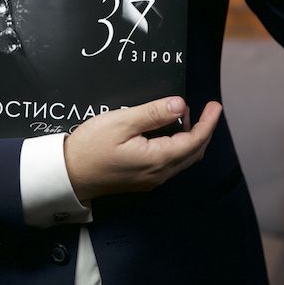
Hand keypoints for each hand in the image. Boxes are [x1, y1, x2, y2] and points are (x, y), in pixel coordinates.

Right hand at [63, 96, 221, 202]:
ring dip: (192, 138)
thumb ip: (152, 113)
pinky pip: (170, 163)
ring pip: (183, 160)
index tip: (215, 105)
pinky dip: (178, 146)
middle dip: (204, 130)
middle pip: (193, 153)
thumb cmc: (91, 146)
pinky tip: (169, 131)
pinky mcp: (141, 179)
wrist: (68, 174)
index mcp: (157, 159)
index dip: (208, 123)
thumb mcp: (121, 121)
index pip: (194, 141)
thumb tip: (180, 104)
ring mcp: (150, 179)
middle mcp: (158, 174)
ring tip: (188, 115)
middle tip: (208, 109)